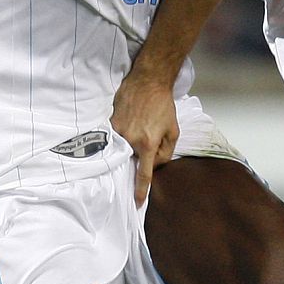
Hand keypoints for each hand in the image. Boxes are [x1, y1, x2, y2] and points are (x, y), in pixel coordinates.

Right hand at [111, 66, 178, 204]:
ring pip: (124, 148)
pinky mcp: (109, 122)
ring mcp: (117, 131)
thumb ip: (166, 152)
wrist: (148, 81)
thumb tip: (155, 164)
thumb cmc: (163, 106)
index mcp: (147, 143)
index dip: (140, 190)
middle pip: (134, 159)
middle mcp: (129, 139)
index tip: (136, 203)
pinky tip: (131, 120)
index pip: (143, 174)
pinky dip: (124, 134)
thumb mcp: (174, 131)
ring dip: (132, 142)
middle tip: (147, 135)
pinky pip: (116, 137)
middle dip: (141, 154)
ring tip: (140, 124)